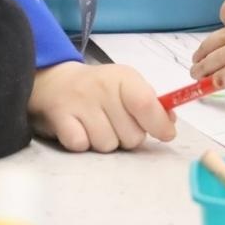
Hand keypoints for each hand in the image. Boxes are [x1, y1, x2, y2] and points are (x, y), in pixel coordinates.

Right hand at [29, 61, 176, 152]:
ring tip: (96, 125)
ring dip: (105, 141)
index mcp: (123, 78)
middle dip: (128, 136)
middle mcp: (101, 88)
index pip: (146, 105)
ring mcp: (79, 103)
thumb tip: (169, 124)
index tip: (165, 134)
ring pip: (107, 145)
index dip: (159, 125)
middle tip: (116, 123)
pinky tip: (79, 129)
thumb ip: (150, 104)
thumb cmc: (99, 88)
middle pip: (131, 136)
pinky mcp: (59, 118)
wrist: (54, 81)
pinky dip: (83, 142)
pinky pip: (82, 146)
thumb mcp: (127, 84)